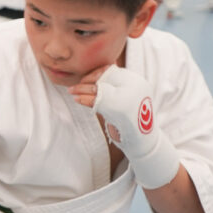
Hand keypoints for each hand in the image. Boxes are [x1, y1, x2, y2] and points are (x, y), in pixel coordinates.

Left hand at [70, 65, 180, 188]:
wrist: (140, 141)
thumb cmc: (129, 119)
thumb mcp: (124, 98)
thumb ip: (114, 86)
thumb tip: (95, 72)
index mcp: (137, 82)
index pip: (111, 71)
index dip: (95, 74)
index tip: (84, 80)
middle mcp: (134, 87)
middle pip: (104, 78)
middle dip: (86, 81)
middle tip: (74, 87)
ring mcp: (127, 97)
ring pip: (99, 88)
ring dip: (81, 89)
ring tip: (71, 91)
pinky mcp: (118, 109)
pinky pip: (97, 100)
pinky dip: (84, 99)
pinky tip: (77, 99)